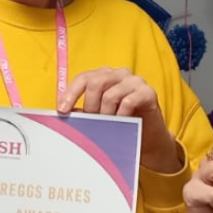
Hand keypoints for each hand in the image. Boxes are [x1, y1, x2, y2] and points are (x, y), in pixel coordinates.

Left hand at [59, 68, 181, 173]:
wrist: (150, 138)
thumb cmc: (122, 124)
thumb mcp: (100, 116)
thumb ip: (85, 112)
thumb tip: (65, 113)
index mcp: (104, 75)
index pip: (83, 78)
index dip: (71, 93)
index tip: (62, 110)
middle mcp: (119, 74)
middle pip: (96, 82)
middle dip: (89, 105)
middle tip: (91, 122)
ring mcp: (135, 81)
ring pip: (111, 94)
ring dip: (105, 114)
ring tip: (107, 126)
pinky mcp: (148, 92)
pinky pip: (129, 101)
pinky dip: (121, 115)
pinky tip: (121, 124)